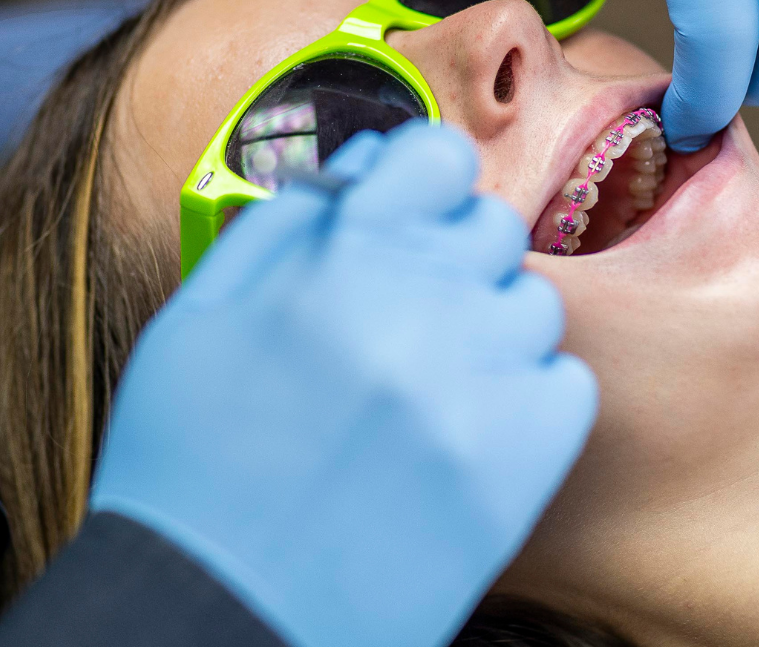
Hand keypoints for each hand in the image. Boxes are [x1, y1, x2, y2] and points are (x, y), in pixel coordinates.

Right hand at [90, 123, 596, 646]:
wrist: (215, 609)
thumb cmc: (194, 459)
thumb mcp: (202, 310)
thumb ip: (288, 220)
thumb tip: (361, 167)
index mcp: (344, 255)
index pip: (441, 157)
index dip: (425, 176)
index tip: (413, 204)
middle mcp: (424, 306)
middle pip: (493, 228)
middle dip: (452, 253)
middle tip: (408, 307)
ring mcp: (480, 387)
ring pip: (533, 304)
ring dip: (490, 324)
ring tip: (433, 375)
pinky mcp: (519, 468)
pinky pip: (564, 385)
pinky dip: (527, 394)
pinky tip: (469, 424)